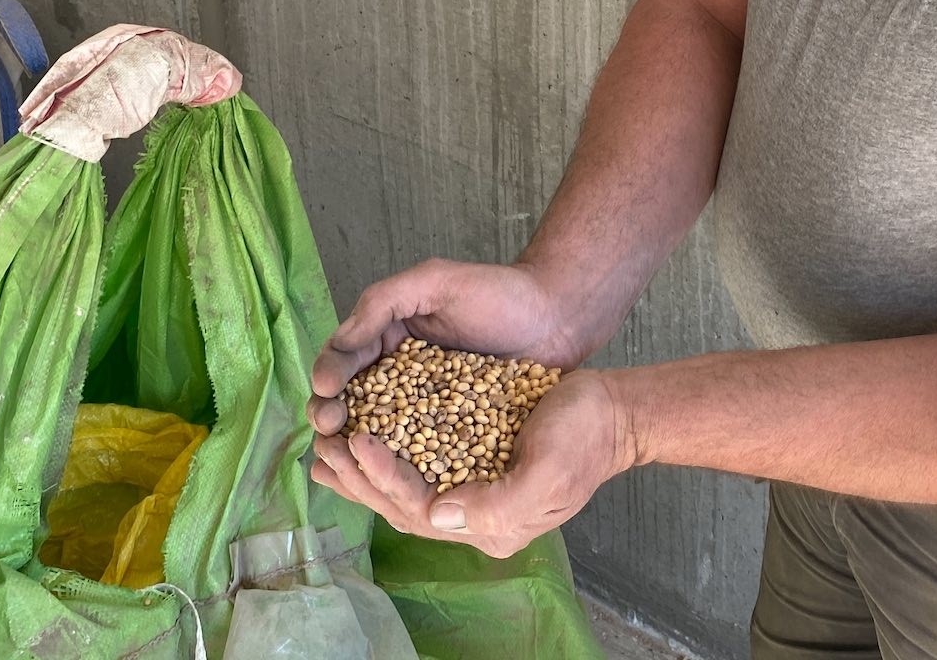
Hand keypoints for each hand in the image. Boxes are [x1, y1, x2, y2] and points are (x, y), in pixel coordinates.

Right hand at [308, 258, 579, 437]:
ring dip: (360, 445)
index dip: (329, 376)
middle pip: (355, 400)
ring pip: (383, 430)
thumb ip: (383, 302)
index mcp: (387, 337)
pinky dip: (403, 463)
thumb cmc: (498, 292)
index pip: (345, 359)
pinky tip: (391, 477)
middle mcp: (400, 376)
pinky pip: (423, 450)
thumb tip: (339, 343)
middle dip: (334, 414)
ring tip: (349, 455)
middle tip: (329, 427)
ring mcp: (426, 407)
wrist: (558, 317)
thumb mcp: (434, 280)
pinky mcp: (454, 433)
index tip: (324, 391)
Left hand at [310, 368, 638, 558]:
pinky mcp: (472, 461)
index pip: (420, 508)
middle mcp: (476, 515)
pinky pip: (420, 463)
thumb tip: (439, 513)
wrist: (614, 411)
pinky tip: (364, 431)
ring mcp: (473, 489)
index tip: (357, 440)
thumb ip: (499, 503)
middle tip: (322, 448)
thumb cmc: (587, 436)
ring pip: (405, 486)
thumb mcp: (551, 470)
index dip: (384, 477)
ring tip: (327, 448)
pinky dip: (388, 449)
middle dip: (359, 478)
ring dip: (364, 470)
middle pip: (403, 504)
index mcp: (492, 525)